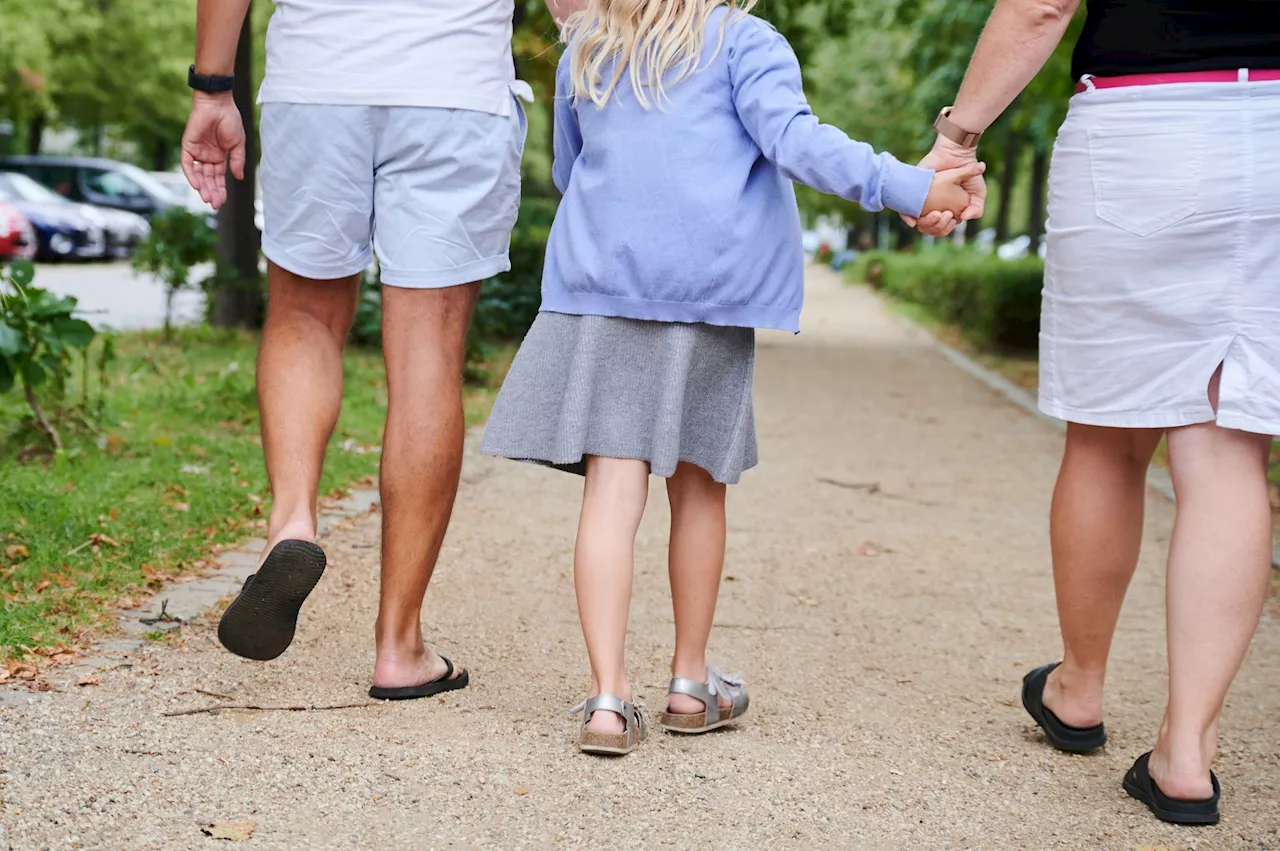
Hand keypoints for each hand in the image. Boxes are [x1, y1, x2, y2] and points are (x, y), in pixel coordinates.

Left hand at [181, 92, 245, 209]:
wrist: (217, 104)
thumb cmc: (230, 120)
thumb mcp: (238, 144)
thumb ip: (237, 161)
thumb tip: (239, 178)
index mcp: (220, 157)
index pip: (219, 178)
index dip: (221, 190)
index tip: (223, 201)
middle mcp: (207, 157)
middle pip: (208, 179)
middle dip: (212, 192)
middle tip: (215, 204)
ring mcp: (197, 152)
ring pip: (198, 174)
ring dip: (202, 187)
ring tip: (207, 198)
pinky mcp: (188, 146)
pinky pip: (188, 164)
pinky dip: (191, 175)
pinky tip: (197, 185)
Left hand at [903, 136, 986, 236]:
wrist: (956, 155)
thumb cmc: (968, 173)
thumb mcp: (978, 192)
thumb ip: (977, 207)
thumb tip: (965, 218)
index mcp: (948, 212)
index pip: (942, 229)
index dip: (946, 228)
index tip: (951, 217)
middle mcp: (934, 210)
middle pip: (930, 229)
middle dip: (937, 226)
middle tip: (944, 213)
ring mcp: (922, 204)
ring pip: (919, 224)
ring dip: (927, 224)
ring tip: (936, 213)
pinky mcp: (912, 195)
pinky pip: (905, 212)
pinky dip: (908, 219)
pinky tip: (913, 220)